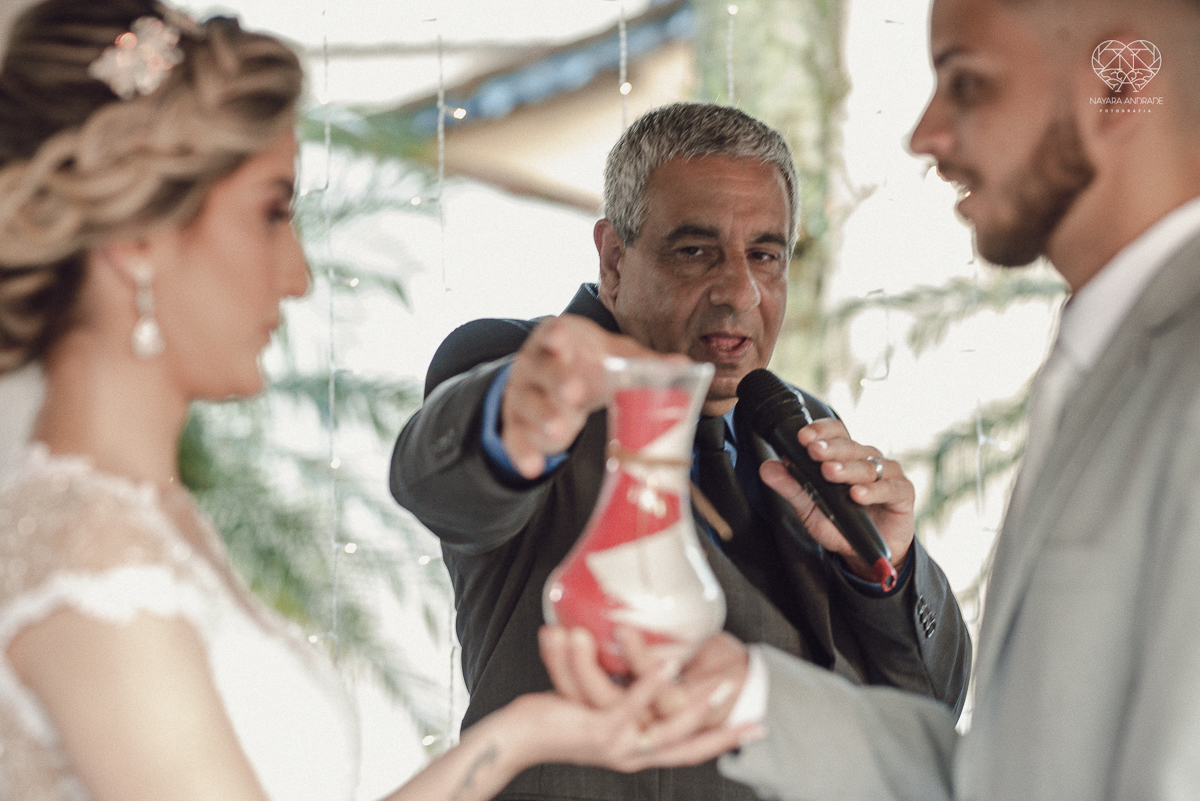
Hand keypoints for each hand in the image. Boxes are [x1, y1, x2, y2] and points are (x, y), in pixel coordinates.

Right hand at [501, 314, 669, 477]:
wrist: (551, 383)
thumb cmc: (586, 364)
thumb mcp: (612, 357)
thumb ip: (643, 363)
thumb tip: (683, 366)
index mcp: (558, 340)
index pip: (553, 332)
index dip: (556, 335)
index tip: (562, 338)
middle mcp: (534, 364)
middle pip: (541, 369)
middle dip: (557, 380)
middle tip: (575, 394)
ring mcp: (522, 394)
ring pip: (527, 404)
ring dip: (543, 417)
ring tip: (561, 431)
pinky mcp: (516, 425)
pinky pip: (515, 438)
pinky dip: (522, 453)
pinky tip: (533, 467)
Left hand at [536, 626, 754, 770]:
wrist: (515, 737)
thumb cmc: (552, 718)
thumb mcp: (597, 708)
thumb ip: (621, 695)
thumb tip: (640, 666)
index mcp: (635, 751)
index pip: (687, 751)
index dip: (721, 742)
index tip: (753, 731)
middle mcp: (631, 755)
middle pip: (689, 749)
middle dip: (724, 732)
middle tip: (755, 719)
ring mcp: (618, 745)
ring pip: (669, 730)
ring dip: (698, 705)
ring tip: (722, 685)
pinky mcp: (599, 729)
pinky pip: (632, 704)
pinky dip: (652, 683)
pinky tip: (669, 664)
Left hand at [758, 418, 914, 579]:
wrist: (866, 553)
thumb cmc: (840, 525)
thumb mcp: (810, 509)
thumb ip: (791, 487)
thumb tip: (767, 468)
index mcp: (845, 456)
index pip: (835, 433)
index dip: (821, 430)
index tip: (803, 437)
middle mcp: (867, 459)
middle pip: (850, 446)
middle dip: (830, 448)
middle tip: (813, 450)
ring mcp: (887, 474)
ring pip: (868, 465)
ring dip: (847, 468)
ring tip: (830, 473)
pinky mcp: (903, 493)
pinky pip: (890, 487)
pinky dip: (874, 491)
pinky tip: (857, 494)